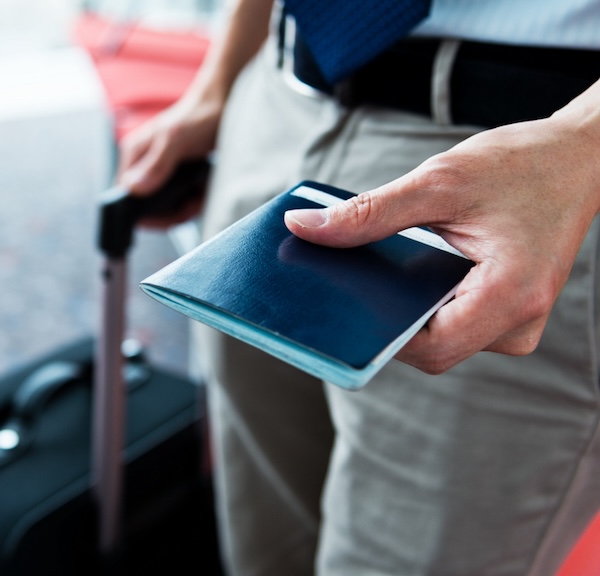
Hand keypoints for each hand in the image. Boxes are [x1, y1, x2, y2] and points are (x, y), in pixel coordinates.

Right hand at [116, 93, 221, 227]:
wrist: (223, 107)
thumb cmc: (197, 117)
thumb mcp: (177, 139)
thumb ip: (157, 164)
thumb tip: (133, 189)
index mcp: (134, 156)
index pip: (123, 195)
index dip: (139, 212)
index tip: (164, 217)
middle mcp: (143, 167)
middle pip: (145, 206)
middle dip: (169, 212)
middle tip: (190, 204)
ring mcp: (160, 174)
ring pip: (165, 208)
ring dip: (184, 209)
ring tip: (199, 195)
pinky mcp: (176, 180)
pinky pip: (180, 202)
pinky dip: (193, 202)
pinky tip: (203, 191)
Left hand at [284, 115, 599, 373]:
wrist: (576, 159)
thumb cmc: (520, 165)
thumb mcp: (438, 181)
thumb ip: (369, 212)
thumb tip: (303, 229)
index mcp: (513, 295)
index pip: (431, 348)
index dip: (377, 335)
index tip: (331, 310)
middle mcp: (518, 323)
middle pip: (430, 347)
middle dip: (380, 320)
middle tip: (334, 286)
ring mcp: (513, 323)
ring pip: (436, 337)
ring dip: (397, 310)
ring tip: (361, 274)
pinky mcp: (502, 313)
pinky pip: (449, 322)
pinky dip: (417, 301)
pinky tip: (391, 273)